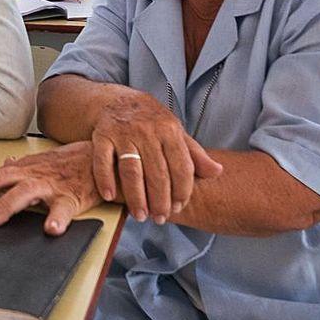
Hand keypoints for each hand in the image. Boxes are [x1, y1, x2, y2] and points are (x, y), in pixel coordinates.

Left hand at [0, 142, 103, 235]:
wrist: (102, 158)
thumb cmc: (68, 164)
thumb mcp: (39, 163)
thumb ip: (18, 168)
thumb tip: (0, 165)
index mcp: (24, 169)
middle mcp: (34, 175)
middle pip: (1, 181)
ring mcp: (52, 186)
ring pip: (26, 193)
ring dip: (7, 205)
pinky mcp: (72, 198)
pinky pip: (64, 209)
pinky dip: (57, 219)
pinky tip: (50, 230)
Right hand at [90, 92, 222, 223]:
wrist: (117, 100)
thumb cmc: (150, 122)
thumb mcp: (175, 132)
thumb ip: (194, 154)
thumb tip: (217, 171)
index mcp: (170, 130)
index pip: (181, 166)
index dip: (181, 190)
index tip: (179, 207)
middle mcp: (147, 131)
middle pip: (157, 172)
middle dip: (160, 200)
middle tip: (160, 219)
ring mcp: (123, 133)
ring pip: (131, 170)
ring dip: (136, 196)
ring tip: (140, 215)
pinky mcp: (102, 135)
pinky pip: (102, 160)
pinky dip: (105, 179)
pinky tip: (109, 196)